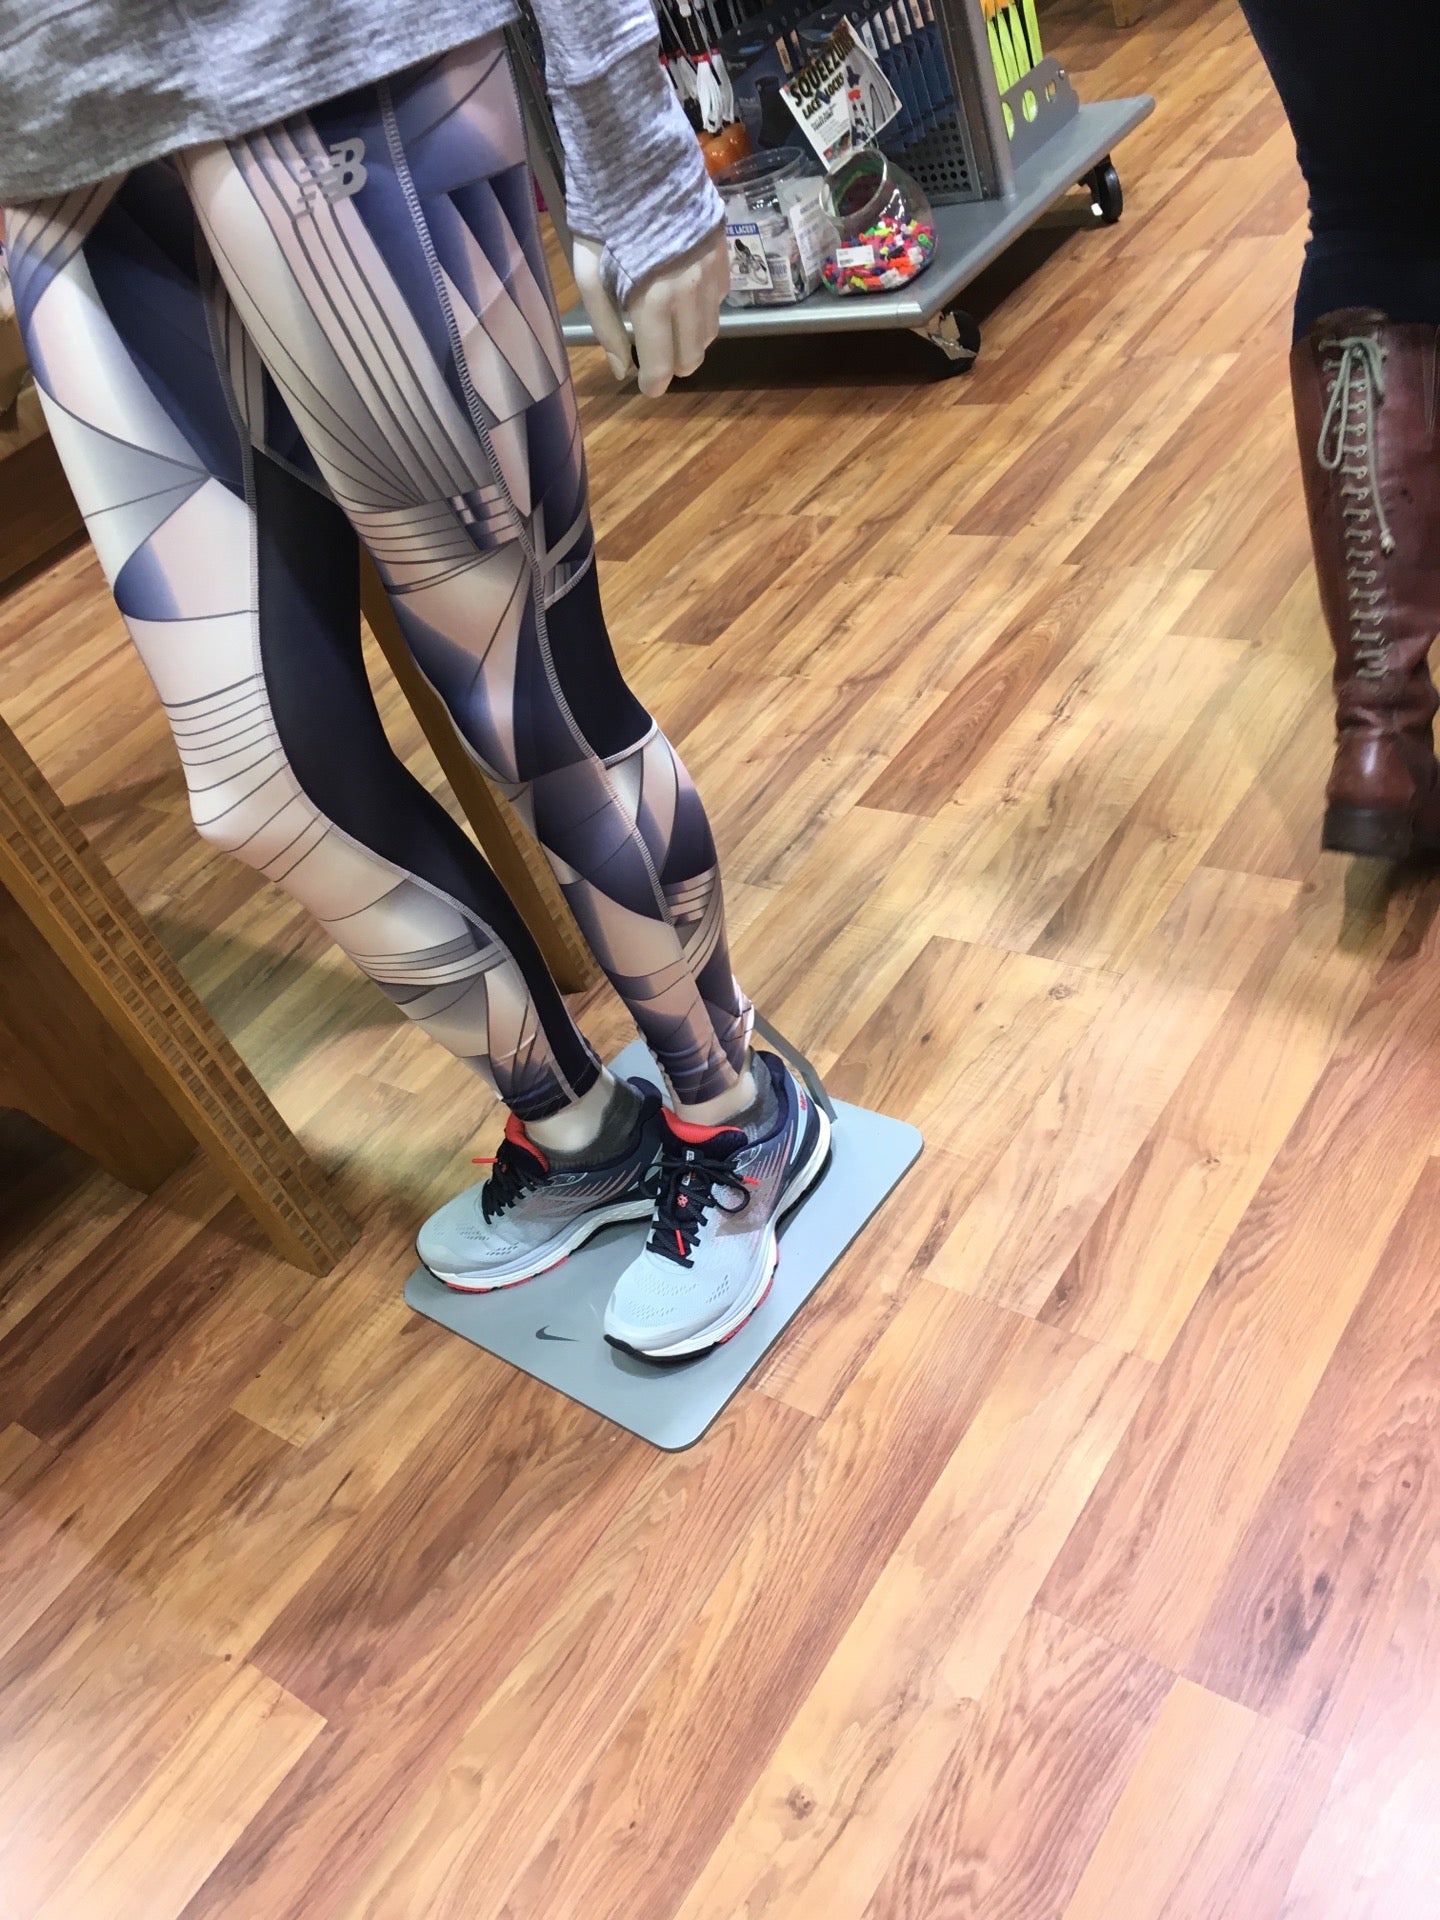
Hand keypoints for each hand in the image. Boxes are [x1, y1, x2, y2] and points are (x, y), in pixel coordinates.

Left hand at [572, 229, 727, 398]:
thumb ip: (606, 327)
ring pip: (710, 333)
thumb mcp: (589, 274)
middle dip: (672, 365)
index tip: (645, 387)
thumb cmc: (604, 216)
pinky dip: (702, 309)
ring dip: (689, 339)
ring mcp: (711, 275)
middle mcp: (689, 295)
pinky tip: (682, 295)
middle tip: (654, 355)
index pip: (662, 366)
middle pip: (692, 357)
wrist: (640, 157)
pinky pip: (719, 302)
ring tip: (667, 326)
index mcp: (653, 303)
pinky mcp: (724, 257)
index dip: (653, 385)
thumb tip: (622, 370)